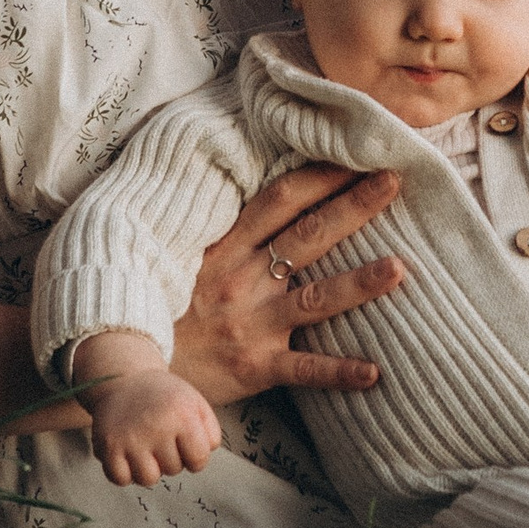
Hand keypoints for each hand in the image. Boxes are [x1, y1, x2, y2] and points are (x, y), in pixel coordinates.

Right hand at [80, 361, 225, 488]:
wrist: (125, 380)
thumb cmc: (165, 397)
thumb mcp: (196, 403)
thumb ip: (211, 432)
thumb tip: (203, 458)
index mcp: (183, 415)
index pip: (199, 460)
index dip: (195, 456)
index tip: (186, 444)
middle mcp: (157, 427)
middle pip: (174, 470)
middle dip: (171, 458)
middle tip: (161, 437)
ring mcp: (131, 438)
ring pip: (148, 479)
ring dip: (149, 468)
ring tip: (146, 448)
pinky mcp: (108, 446)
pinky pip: (121, 479)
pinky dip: (124, 473)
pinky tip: (128, 455)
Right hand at [169, 160, 406, 399]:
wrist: (128, 368)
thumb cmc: (166, 309)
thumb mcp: (188, 260)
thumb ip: (230, 234)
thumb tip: (274, 198)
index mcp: (225, 249)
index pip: (279, 201)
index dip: (319, 175)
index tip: (355, 155)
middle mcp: (242, 280)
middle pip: (307, 236)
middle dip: (353, 206)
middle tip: (394, 180)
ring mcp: (251, 324)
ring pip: (315, 298)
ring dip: (359, 283)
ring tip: (400, 268)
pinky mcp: (255, 367)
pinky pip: (303, 369)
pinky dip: (339, 371)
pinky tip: (375, 372)